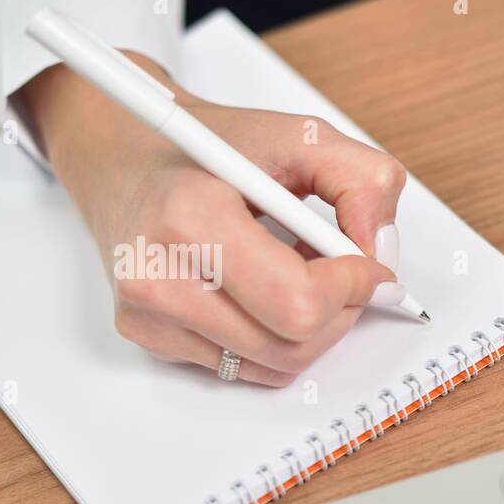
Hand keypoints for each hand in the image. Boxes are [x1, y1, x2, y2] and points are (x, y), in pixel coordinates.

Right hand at [20, 53, 403, 385]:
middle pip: (294, 345)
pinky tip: (263, 289)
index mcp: (189, 220)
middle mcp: (158, 277)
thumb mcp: (298, 136)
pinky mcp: (149, 339)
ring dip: (311, 326)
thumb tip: (380, 250)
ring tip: (297, 270)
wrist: (123, 155)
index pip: (297, 302)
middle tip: (342, 270)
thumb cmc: (209, 147)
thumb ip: (362, 181)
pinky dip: (275, 336)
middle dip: (339, 311)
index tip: (367, 264)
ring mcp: (149, 316)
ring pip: (278, 365)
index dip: (351, 288)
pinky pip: (247, 367)